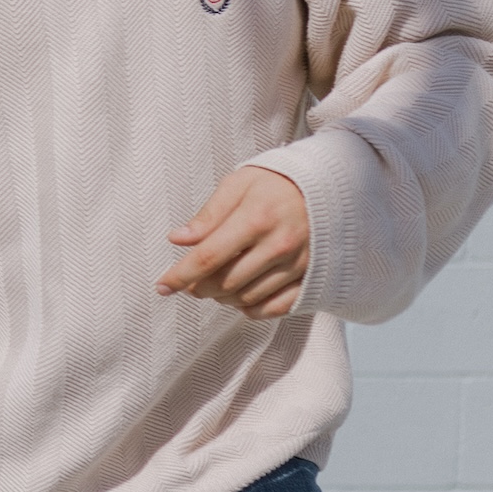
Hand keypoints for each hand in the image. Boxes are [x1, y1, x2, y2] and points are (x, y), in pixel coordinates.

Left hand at [158, 165, 310, 318]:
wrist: (331, 186)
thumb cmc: (277, 182)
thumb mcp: (239, 184)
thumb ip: (208, 214)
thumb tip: (177, 239)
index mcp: (256, 219)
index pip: (208, 257)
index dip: (180, 275)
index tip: (161, 287)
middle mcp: (279, 245)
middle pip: (225, 283)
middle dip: (199, 287)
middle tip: (189, 282)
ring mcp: (298, 265)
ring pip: (247, 298)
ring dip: (222, 298)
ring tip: (213, 284)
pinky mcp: (312, 277)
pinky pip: (276, 308)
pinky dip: (252, 309)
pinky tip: (239, 297)